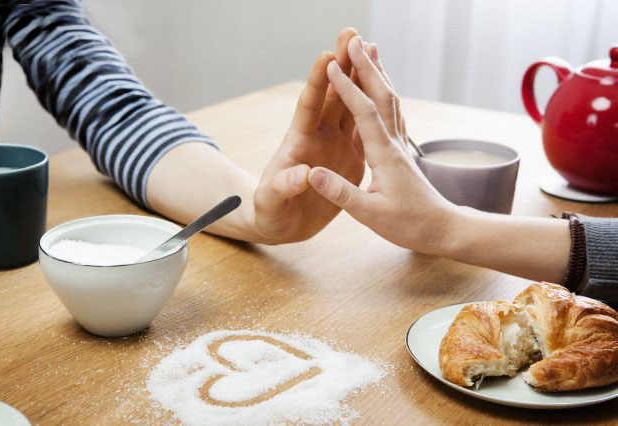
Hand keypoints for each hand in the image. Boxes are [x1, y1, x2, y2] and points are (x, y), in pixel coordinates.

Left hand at [252, 28, 364, 243]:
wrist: (282, 225)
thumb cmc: (270, 213)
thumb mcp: (272, 202)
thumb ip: (284, 187)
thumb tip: (303, 174)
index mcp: (299, 142)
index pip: (309, 105)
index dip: (318, 82)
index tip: (327, 56)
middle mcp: (319, 136)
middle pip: (333, 95)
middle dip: (343, 63)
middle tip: (353, 33)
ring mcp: (335, 144)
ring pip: (352, 106)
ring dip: (361, 78)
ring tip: (372, 50)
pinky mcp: (349, 158)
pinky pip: (364, 129)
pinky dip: (374, 110)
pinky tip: (385, 92)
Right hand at [307, 35, 457, 253]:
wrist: (443, 229)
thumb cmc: (409, 225)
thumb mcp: (370, 215)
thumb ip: (341, 193)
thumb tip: (312, 174)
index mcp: (384, 156)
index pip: (364, 112)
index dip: (347, 87)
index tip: (332, 64)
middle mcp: (394, 144)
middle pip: (382, 96)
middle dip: (366, 66)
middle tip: (354, 40)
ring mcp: (401, 146)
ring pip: (391, 101)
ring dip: (378, 74)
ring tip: (370, 52)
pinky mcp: (402, 152)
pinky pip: (394, 114)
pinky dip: (386, 94)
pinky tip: (383, 90)